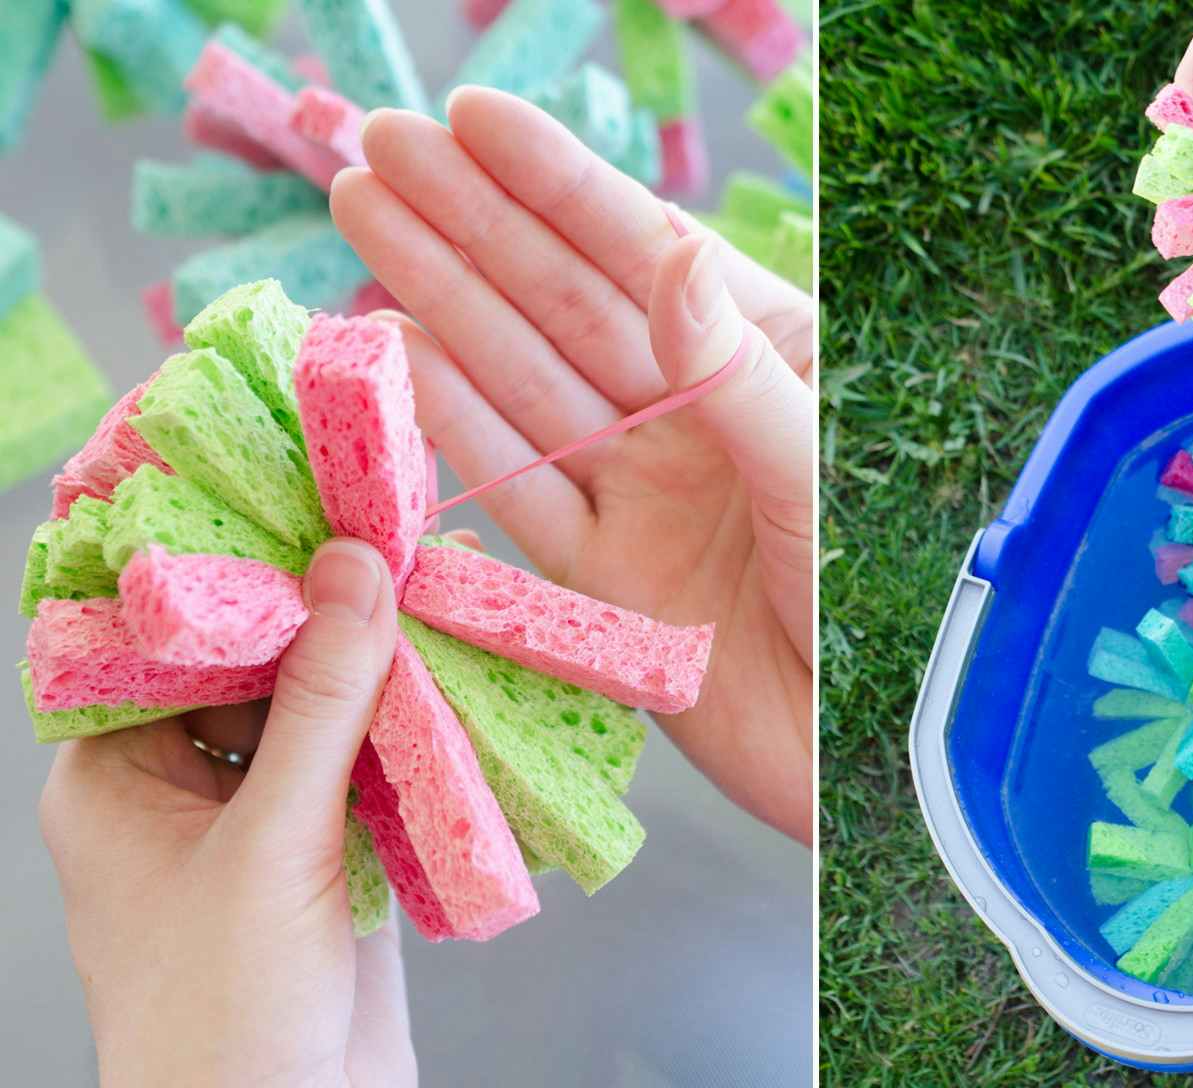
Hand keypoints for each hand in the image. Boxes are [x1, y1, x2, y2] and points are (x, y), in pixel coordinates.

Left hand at [39, 541, 416, 1085]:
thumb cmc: (225, 1012)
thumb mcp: (269, 844)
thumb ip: (320, 704)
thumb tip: (354, 567)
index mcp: (121, 773)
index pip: (173, 637)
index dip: (240, 565)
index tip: (307, 497)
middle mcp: (187, 783)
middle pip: (261, 665)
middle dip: (332, 608)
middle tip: (402, 531)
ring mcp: (266, 818)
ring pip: (326, 711)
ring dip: (385, 663)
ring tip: (448, 584)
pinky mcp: (336, 851)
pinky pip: (374, 765)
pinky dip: (417, 725)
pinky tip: (464, 673)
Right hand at [329, 87, 813, 844]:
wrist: (858, 760)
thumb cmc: (873, 618)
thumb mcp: (817, 480)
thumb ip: (740, 377)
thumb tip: (669, 254)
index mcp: (767, 368)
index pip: (647, 256)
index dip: (559, 186)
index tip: (474, 119)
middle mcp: (694, 418)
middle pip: (565, 304)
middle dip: (475, 225)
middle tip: (379, 149)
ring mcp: (642, 495)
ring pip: (525, 382)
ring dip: (444, 303)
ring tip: (365, 222)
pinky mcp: (601, 580)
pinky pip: (517, 489)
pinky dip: (457, 429)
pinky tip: (400, 358)